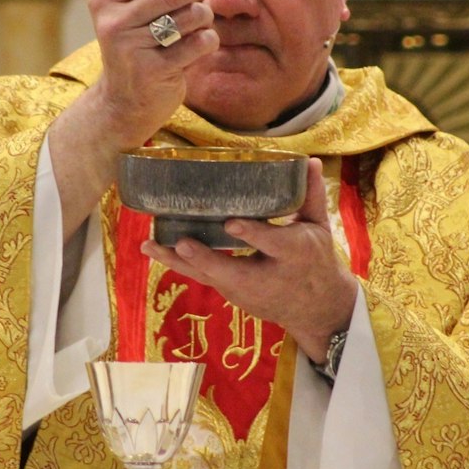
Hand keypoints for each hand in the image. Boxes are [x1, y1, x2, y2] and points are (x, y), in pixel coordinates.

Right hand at [86, 0, 241, 148]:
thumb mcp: (123, 14)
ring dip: (206, 16)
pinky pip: (197, 44)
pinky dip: (207, 40)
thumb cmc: (132, 50)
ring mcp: (131, 48)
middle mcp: (113, 23)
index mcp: (105, 0)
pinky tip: (200, 45)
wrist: (123, 104)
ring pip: (189, 17)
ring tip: (200, 23)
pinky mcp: (151, 71)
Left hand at [141, 158, 357, 362]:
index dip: (252, 234)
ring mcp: (245, 289)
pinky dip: (179, 264)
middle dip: (206, 259)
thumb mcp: (319, 227)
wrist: (316, 308)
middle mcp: (266, 276)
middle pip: (232, 271)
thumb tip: (312, 161)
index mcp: (293, 254)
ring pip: (208, 276)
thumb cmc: (315, 259)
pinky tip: (154, 249)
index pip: (272, 243)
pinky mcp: (231, 292)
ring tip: (149, 245)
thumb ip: (311, 195)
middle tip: (182, 244)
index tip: (232, 223)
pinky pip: (202, 277)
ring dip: (178, 261)